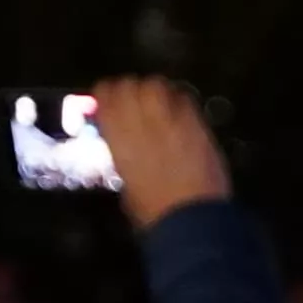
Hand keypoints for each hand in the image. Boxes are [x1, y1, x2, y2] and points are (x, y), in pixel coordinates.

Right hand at [86, 78, 231, 227]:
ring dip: (154, 91)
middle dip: (130, 90)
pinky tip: (179, 114)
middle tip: (135, 103)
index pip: (105, 93)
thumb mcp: (127, 182)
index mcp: (117, 135)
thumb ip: (124, 156)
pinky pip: (184, 98)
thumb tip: (128, 149)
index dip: (107, 95)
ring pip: (156, 84)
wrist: (192, 219)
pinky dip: (178, 101)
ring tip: (157, 105)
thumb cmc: (153, 210)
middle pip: (130, 84)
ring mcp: (171, 119)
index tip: (109, 101)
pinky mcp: (198, 125)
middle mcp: (141, 120)